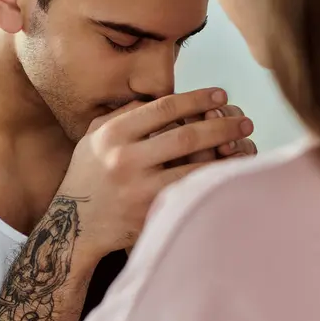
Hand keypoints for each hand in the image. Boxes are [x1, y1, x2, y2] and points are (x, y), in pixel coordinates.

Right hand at [55, 88, 249, 260]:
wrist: (73, 225)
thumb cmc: (89, 175)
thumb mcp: (94, 137)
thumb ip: (124, 115)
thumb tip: (164, 101)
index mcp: (113, 134)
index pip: (164, 108)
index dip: (197, 98)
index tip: (221, 95)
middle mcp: (125, 159)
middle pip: (186, 136)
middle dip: (222, 126)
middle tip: (245, 120)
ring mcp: (139, 189)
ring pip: (194, 168)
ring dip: (225, 155)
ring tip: (246, 144)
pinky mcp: (150, 213)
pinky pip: (190, 193)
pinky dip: (212, 182)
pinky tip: (230, 174)